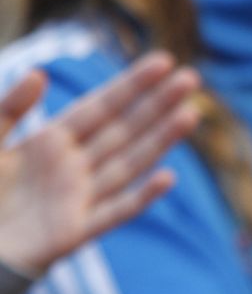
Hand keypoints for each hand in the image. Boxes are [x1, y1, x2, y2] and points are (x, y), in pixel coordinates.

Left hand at [0, 52, 199, 275]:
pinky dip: (141, 197)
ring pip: (129, 163)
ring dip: (160, 140)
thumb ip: (8, 109)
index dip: (131, 85)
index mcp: (51, 142)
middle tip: (191, 78)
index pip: (100, 107)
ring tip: (190, 114)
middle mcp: (73, 166)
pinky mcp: (75, 232)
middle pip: (123, 130)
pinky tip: (167, 177)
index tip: (163, 62)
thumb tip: (40, 73)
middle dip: (157, 104)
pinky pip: (114, 212)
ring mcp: (78, 198)